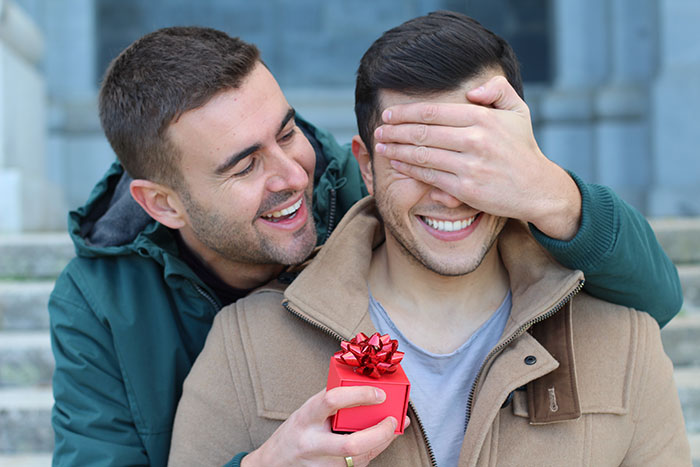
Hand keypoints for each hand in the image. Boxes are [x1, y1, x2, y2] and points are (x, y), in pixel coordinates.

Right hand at [241, 386, 407, 466]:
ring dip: (382, 442)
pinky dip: (372, 452)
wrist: (273, 463)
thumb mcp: (307, 409)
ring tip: (393, 428)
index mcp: (306, 418)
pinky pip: (357, 465)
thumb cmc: (295, 432)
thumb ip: (331, 397)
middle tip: (393, 420)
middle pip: (351, 443)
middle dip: (380, 433)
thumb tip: (362, 383)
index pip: (333, 401)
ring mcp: (321, 464)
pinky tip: (379, 441)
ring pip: (359, 458)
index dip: (360, 395)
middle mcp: (312, 443)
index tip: (379, 394)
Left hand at [374, 75, 581, 240]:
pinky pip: (430, 177)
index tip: (390, 114)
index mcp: (483, 118)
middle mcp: (475, 141)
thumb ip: (498, 89)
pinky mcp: (466, 189)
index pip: (434, 112)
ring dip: (397, 150)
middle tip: (379, 130)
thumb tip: (471, 91)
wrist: (537, 187)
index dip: (406, 113)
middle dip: (395, 131)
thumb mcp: (518, 110)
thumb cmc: (522, 147)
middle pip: (423, 133)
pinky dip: (410, 169)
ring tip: (382, 146)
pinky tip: (398, 163)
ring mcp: (470, 166)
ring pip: (423, 155)